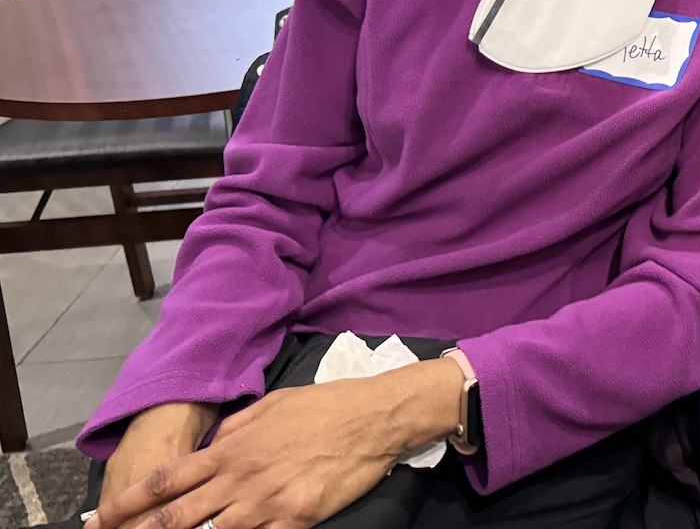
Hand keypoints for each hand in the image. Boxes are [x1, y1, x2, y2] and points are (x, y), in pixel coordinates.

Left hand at [87, 360, 461, 528]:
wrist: (374, 417)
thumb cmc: (324, 406)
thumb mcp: (273, 404)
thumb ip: (236, 427)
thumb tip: (211, 447)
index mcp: (233, 448)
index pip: (168, 478)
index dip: (131, 501)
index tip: (104, 516)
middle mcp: (242, 477)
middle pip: (178, 516)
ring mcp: (267, 502)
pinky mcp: (295, 518)